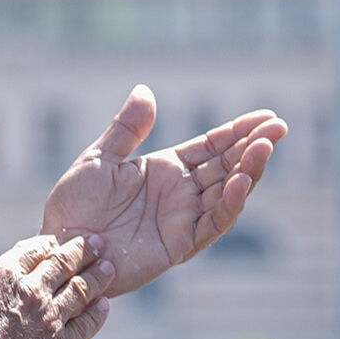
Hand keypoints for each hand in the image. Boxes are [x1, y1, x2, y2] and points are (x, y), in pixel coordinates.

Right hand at [0, 226, 107, 338]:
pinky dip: (98, 314)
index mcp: (2, 275)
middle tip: (98, 244)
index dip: (48, 244)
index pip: (33, 249)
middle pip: (64, 264)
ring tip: (109, 268)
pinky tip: (105, 306)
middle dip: (82, 251)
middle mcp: (31, 291)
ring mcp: (49, 319)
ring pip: (80, 290)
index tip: (58, 242)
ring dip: (97, 277)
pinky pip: (87, 325)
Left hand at [42, 89, 284, 297]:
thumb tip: (146, 90)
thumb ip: (126, 129)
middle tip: (279, 127)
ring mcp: (182, 219)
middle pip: (228, 166)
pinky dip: (230, 204)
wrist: (60, 248)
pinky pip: (212, 224)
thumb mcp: (98, 160)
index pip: (212, 146)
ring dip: (248, 171)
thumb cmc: (73, 206)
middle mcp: (181, 193)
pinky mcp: (179, 245)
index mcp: (165, 169)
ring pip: (227, 193)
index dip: (239, 132)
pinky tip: (242, 183)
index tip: (266, 117)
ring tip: (264, 148)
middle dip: (254, 147)